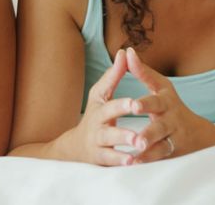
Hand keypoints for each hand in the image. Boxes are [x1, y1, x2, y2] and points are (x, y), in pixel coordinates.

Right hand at [58, 48, 138, 165]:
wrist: (76, 146)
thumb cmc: (96, 115)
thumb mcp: (101, 94)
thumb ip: (114, 75)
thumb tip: (124, 51)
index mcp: (100, 106)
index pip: (108, 98)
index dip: (120, 99)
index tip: (134, 101)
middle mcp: (97, 123)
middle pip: (108, 120)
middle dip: (121, 119)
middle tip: (136, 119)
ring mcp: (97, 141)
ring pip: (109, 142)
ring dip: (123, 143)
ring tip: (138, 145)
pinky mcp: (100, 158)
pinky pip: (110, 160)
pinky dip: (120, 161)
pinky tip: (132, 162)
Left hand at [125, 48, 201, 163]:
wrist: (197, 133)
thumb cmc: (170, 105)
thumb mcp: (160, 87)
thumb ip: (143, 72)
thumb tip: (127, 51)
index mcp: (165, 100)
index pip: (154, 100)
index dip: (144, 103)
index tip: (133, 105)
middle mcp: (171, 117)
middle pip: (160, 125)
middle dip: (149, 130)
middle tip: (137, 137)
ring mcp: (173, 135)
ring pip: (161, 142)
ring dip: (148, 147)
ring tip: (137, 149)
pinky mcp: (172, 150)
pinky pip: (161, 155)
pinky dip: (149, 159)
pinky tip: (136, 162)